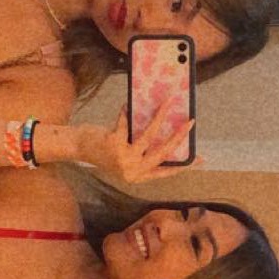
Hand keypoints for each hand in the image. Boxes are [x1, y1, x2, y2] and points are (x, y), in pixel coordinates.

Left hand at [77, 104, 198, 184]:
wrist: (78, 147)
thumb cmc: (104, 149)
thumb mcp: (127, 155)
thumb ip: (143, 150)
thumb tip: (166, 129)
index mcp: (138, 176)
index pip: (166, 172)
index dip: (184, 166)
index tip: (200, 158)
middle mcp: (132, 171)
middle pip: (162, 153)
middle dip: (179, 136)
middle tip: (191, 122)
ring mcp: (123, 159)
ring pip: (148, 137)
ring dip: (160, 117)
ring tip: (167, 102)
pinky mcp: (114, 144)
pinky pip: (126, 124)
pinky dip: (127, 112)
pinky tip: (128, 104)